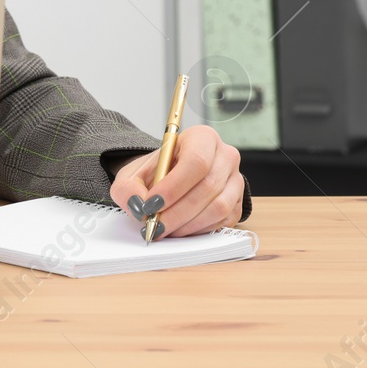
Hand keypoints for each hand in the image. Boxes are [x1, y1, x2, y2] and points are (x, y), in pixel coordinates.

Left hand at [107, 125, 244, 238]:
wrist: (165, 180)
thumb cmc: (154, 173)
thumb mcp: (132, 174)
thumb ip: (128, 188)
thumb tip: (138, 204)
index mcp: (201, 137)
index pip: (195, 161)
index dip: (174, 186)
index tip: (152, 204)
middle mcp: (224, 156)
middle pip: (208, 186)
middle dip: (178, 211)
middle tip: (155, 225)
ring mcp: (235, 180)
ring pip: (219, 206)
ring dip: (188, 223)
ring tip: (164, 229)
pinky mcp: (237, 203)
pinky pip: (223, 220)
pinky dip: (199, 229)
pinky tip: (179, 229)